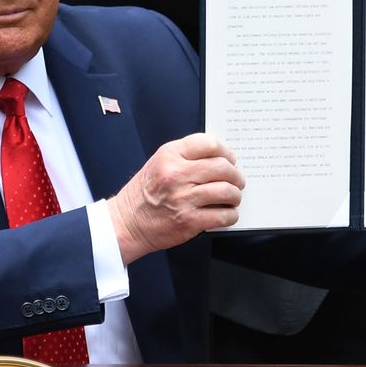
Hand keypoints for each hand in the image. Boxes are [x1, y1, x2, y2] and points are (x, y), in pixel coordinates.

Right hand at [109, 133, 245, 263]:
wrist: (128, 222)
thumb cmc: (144, 193)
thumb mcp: (158, 162)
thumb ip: (185, 156)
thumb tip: (219, 157)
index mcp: (169, 155)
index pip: (209, 144)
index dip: (226, 151)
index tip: (230, 159)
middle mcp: (176, 175)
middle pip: (222, 167)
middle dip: (236, 175)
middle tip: (237, 180)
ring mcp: (183, 199)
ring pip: (226, 191)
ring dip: (235, 196)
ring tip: (233, 198)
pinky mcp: (189, 221)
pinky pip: (223, 216)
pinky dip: (230, 215)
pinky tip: (226, 213)